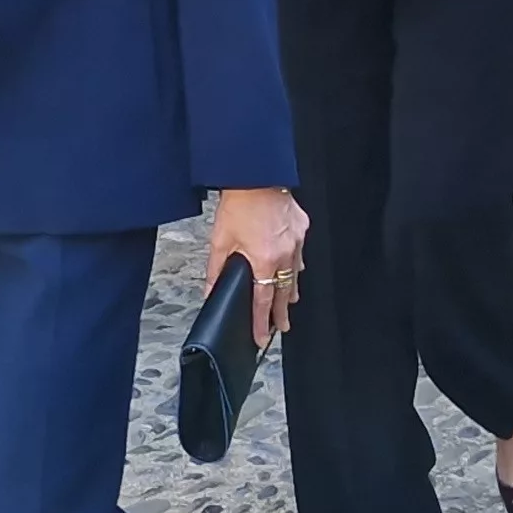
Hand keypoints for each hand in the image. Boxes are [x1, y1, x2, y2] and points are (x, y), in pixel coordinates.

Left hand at [209, 186, 308, 343]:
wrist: (256, 173)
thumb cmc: (238, 203)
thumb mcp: (220, 240)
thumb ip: (216, 269)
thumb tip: (211, 290)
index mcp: (264, 260)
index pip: (264, 302)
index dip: (263, 323)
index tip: (262, 338)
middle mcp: (285, 254)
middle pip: (285, 293)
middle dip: (282, 313)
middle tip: (282, 327)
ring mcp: (296, 241)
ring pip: (296, 274)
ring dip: (290, 290)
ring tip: (287, 303)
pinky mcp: (301, 227)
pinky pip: (299, 253)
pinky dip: (294, 263)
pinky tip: (292, 268)